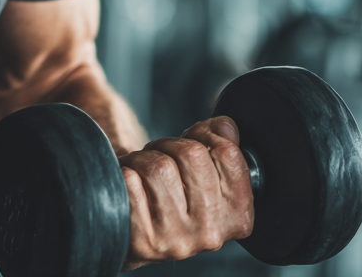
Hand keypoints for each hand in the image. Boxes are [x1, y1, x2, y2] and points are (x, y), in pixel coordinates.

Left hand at [118, 116, 253, 268]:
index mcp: (236, 217)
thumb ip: (219, 151)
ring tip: (143, 174)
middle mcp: (210, 232)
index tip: (192, 141)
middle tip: (160, 158)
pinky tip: (130, 188)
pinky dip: (125, 172)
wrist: (136, 237)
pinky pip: (131, 180)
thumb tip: (224, 124)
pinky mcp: (143, 237)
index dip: (205, 135)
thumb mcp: (205, 179)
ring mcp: (176, 238)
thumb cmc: (173, 200)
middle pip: (191, 154)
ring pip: (158, 165)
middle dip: (169, 145)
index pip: (228, 154)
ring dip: (143, 158)